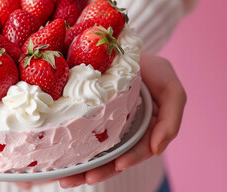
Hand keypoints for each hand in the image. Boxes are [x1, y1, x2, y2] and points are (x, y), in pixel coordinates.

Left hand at [57, 52, 186, 188]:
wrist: (120, 48)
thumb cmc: (151, 69)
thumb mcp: (170, 88)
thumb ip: (171, 119)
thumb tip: (157, 150)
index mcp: (145, 130)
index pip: (138, 150)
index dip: (131, 159)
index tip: (118, 164)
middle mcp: (124, 133)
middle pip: (111, 159)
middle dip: (97, 172)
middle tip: (80, 180)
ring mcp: (105, 128)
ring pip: (93, 154)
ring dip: (79, 168)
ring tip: (63, 178)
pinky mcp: (87, 120)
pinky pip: (78, 137)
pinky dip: (69, 150)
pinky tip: (55, 161)